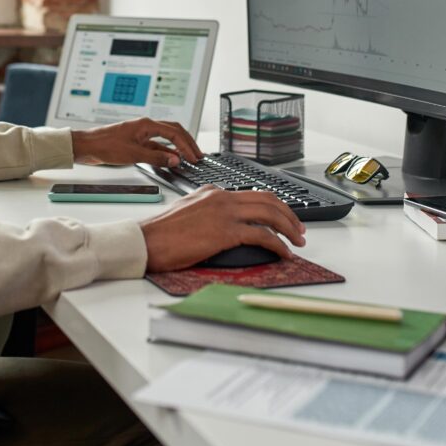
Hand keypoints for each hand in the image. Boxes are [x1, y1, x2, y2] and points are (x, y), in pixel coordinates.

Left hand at [71, 117, 202, 167]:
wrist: (86, 146)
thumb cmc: (104, 145)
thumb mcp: (133, 154)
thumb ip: (156, 158)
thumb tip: (175, 160)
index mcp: (146, 125)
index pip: (174, 133)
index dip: (186, 145)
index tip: (194, 157)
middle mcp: (145, 127)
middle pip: (174, 132)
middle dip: (187, 143)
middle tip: (198, 155)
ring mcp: (141, 135)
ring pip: (165, 139)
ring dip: (177, 148)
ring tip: (188, 158)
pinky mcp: (136, 143)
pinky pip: (156, 146)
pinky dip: (165, 153)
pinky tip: (170, 160)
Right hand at [139, 186, 306, 270]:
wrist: (145, 241)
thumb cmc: (160, 233)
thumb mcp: (187, 212)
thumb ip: (207, 211)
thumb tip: (223, 224)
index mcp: (212, 192)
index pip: (252, 194)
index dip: (273, 206)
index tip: (283, 218)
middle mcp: (221, 197)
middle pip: (267, 200)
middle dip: (289, 214)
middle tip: (300, 229)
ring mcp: (224, 213)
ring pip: (270, 214)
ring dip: (289, 228)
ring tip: (298, 241)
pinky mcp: (225, 232)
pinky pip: (262, 235)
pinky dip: (279, 245)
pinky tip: (284, 253)